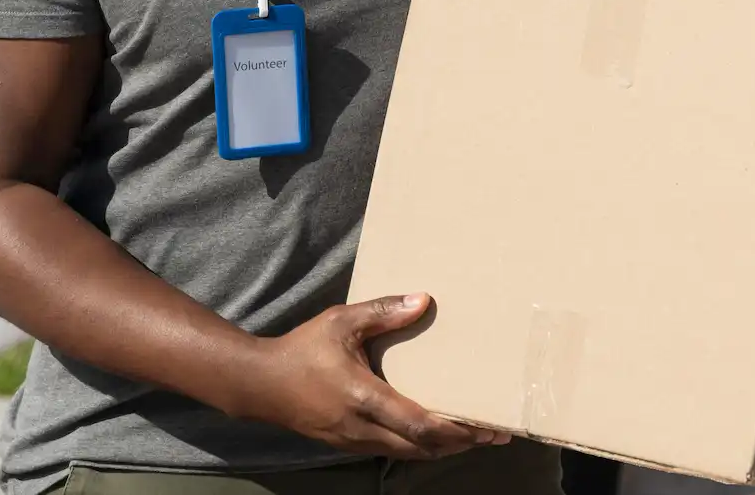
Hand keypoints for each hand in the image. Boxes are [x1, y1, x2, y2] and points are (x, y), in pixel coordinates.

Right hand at [244, 294, 508, 458]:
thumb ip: (382, 311)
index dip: (455, 430)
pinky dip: (420, 448)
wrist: (259, 385)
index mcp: (364, 398)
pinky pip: (393, 451)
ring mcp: (354, 441)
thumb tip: (424, 300)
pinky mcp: (348, 445)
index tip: (485, 426)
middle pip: (422, 448)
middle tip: (496, 434)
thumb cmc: (302, 349)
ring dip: (442, 448)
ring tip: (475, 436)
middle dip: (460, 443)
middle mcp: (362, 427)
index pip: (419, 425)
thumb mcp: (340, 322)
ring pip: (408, 454)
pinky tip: (437, 436)